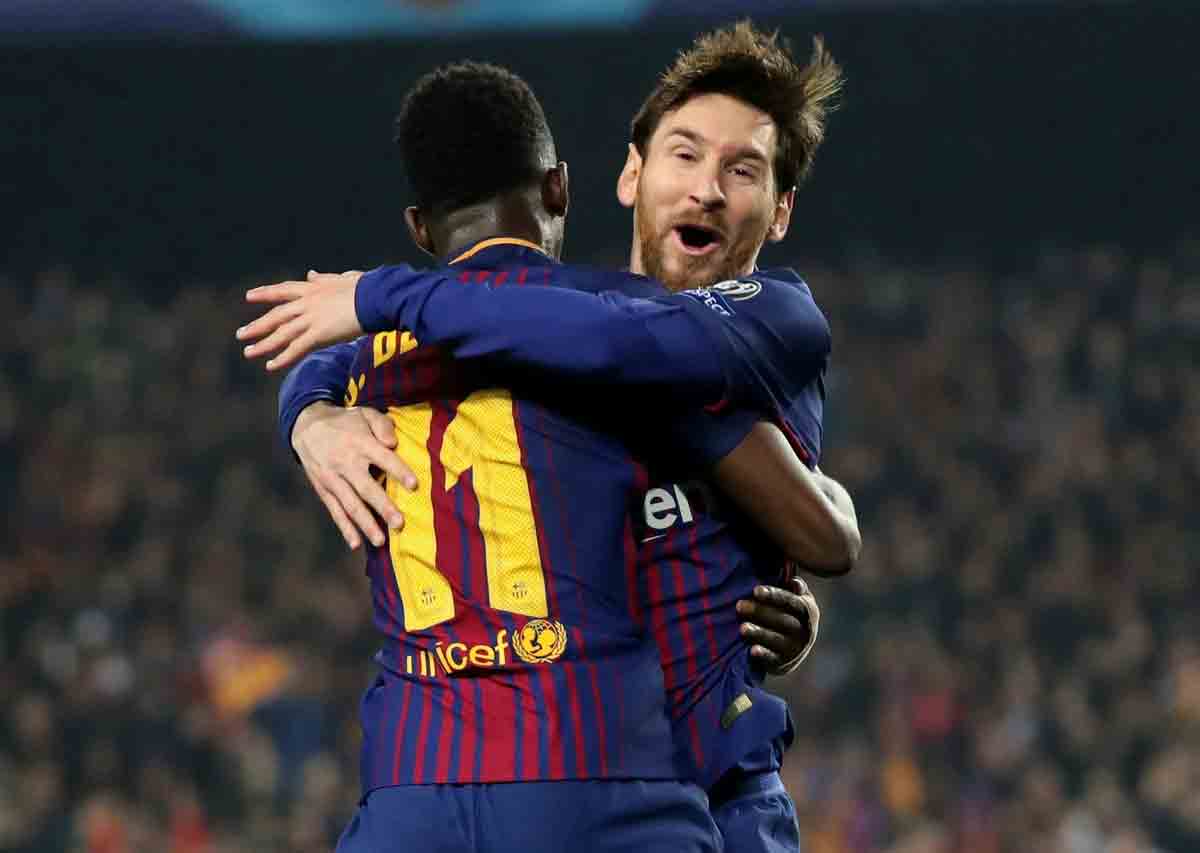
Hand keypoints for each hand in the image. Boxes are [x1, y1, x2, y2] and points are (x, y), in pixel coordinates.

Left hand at [237, 270, 364, 370]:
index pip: (282, 290)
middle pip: (276, 315)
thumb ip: (324, 278)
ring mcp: (312, 318)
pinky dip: (282, 358)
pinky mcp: (319, 334)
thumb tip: (311, 274)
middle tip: (241, 334)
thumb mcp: (343, 278)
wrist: (377, 297)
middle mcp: (307, 303)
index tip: (249, 296)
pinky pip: (296, 348)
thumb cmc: (368, 288)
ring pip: (281, 333)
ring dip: (263, 344)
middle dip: (257, 325)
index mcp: (313, 288)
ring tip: (248, 352)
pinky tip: (270, 366)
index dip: (265, 293)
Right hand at [292, 401, 418, 549]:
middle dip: (383, 507)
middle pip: (366, 487)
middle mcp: (345, 463)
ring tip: (381, 541)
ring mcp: (332, 478)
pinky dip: (345, 528)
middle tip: (399, 523)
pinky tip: (355, 543)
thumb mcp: (364, 413)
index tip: (414, 485)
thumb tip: (393, 444)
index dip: (398, 471)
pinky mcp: (323, 489)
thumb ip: (382, 425)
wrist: (305, 426)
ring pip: (350, 504)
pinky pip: (334, 511)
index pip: (382, 458)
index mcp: (360, 443)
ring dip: (365, 524)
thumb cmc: (345, 421)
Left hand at [736, 576, 819, 674]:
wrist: (796, 648)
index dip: (773, 595)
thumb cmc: (791, 613)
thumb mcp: (800, 599)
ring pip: (776, 639)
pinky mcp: (782, 662)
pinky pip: (772, 658)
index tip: (755, 590)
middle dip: (759, 612)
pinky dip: (763, 655)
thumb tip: (795, 583)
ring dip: (758, 633)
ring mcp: (794, 648)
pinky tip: (752, 650)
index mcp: (807, 610)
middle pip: (781, 620)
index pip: (791, 601)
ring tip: (742, 628)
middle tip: (739, 605)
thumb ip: (797, 587)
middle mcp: (804, 630)